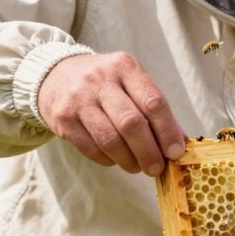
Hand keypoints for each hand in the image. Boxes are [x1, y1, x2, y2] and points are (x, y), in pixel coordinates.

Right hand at [38, 52, 184, 175]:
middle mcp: (100, 80)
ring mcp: (79, 99)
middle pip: (132, 123)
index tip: (176, 153)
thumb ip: (155, 111)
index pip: (153, 102)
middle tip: (157, 168)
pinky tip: (115, 159)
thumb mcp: (130, 84)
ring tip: (137, 166)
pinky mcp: (63, 119)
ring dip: (129, 160)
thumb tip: (181, 144)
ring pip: (111, 140)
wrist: (54, 75)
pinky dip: (109, 160)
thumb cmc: (104, 84)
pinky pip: (92, 149)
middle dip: (149, 152)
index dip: (167, 131)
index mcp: (125, 67)